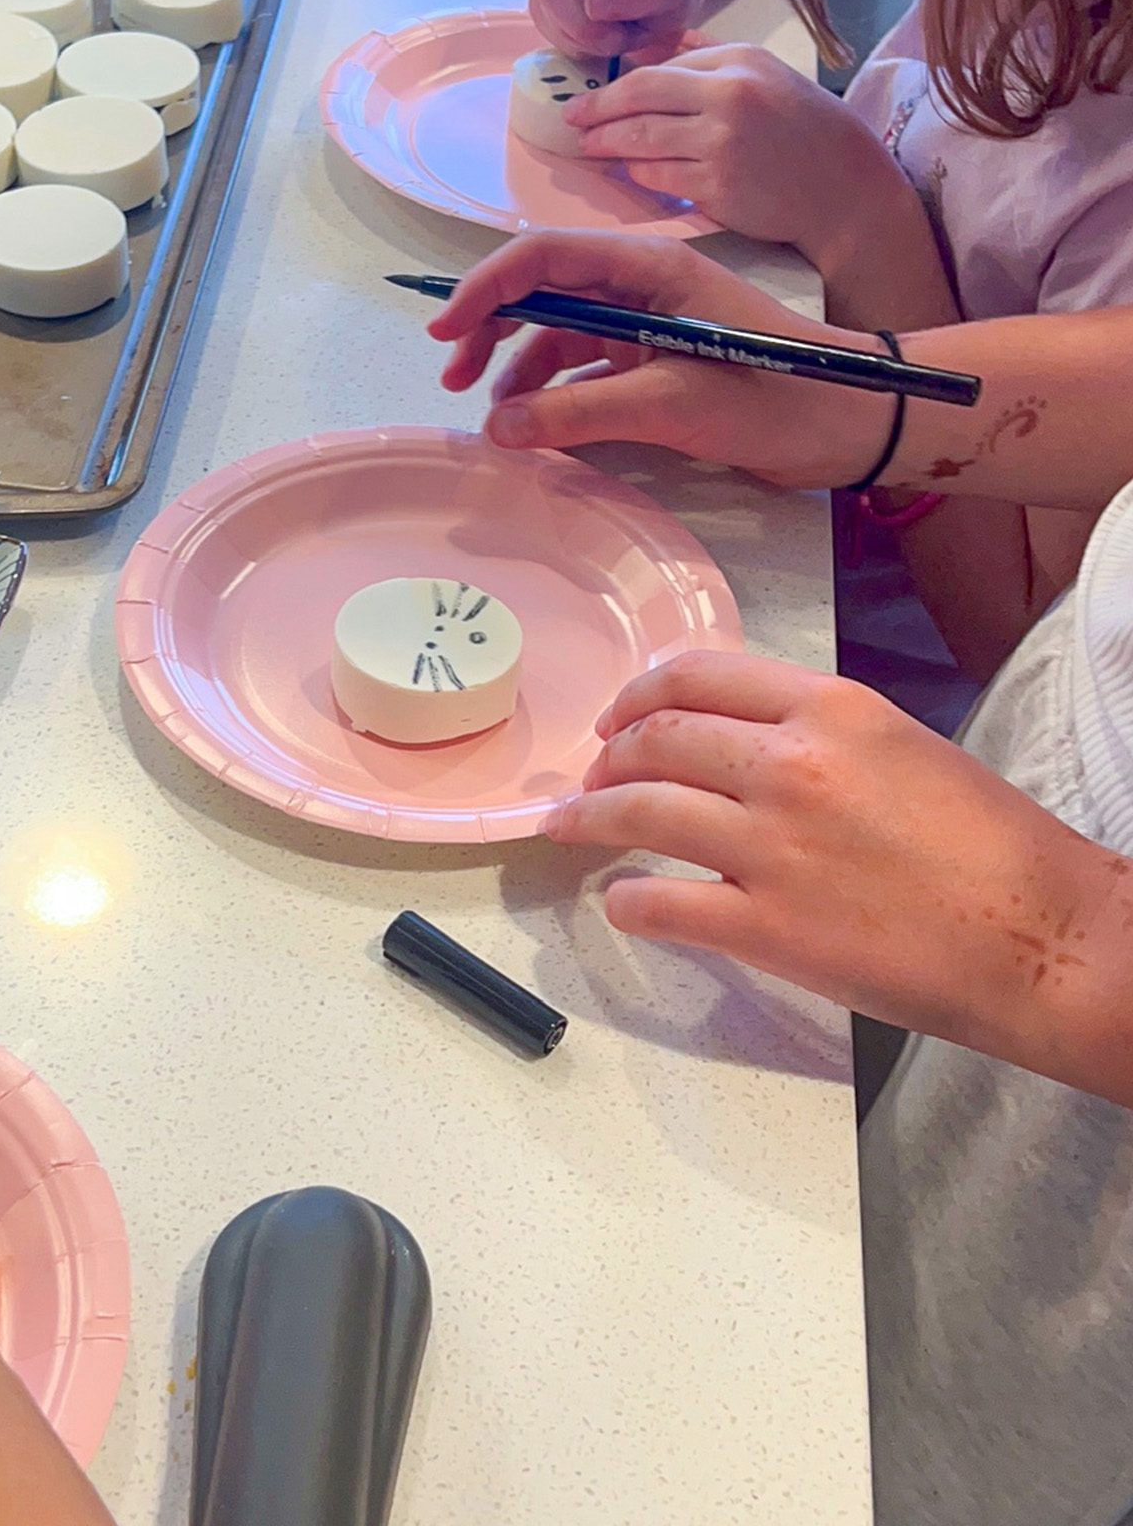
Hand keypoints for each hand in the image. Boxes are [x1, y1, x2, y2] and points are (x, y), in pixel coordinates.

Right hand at [429, 230, 889, 486]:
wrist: (858, 425)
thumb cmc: (779, 397)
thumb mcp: (674, 404)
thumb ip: (580, 412)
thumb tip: (496, 426)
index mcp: (648, 267)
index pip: (544, 257)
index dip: (486, 287)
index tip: (443, 330)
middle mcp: (640, 286)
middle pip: (541, 292)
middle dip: (490, 329)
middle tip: (453, 380)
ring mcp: (647, 325)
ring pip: (558, 336)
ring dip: (517, 369)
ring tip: (493, 419)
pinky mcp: (657, 364)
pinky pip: (586, 372)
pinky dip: (553, 396)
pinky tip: (535, 428)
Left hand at [547, 652, 1127, 1073]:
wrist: (1043, 937)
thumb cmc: (992, 846)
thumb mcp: (903, 745)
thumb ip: (818, 734)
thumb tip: (743, 746)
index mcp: (831, 708)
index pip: (701, 674)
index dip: (641, 692)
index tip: (618, 715)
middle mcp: (791, 764)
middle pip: (659, 738)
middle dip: (610, 754)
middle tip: (591, 773)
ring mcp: (772, 847)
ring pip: (642, 812)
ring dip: (591, 816)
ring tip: (567, 825)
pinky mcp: (768, 927)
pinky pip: (663, 905)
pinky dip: (627, 902)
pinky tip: (620, 901)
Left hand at [561, 42, 908, 263]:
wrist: (845, 191)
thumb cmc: (805, 132)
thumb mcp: (766, 75)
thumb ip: (708, 55)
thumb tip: (645, 48)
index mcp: (739, 61)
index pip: (660, 65)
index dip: (617, 83)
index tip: (591, 94)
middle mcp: (729, 95)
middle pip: (640, 95)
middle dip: (597, 109)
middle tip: (572, 119)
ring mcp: (722, 143)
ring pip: (641, 139)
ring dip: (607, 143)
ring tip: (588, 146)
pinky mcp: (717, 187)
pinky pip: (658, 177)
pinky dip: (638, 173)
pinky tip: (629, 170)